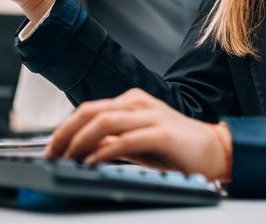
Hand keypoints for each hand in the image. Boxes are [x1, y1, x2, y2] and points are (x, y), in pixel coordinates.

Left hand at [45, 89, 230, 181]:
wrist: (214, 150)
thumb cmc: (175, 149)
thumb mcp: (136, 144)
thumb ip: (111, 143)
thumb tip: (82, 150)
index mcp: (130, 102)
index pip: (87, 110)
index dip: (64, 129)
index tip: (51, 149)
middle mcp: (137, 104)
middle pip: (90, 112)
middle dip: (65, 133)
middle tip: (51, 154)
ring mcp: (150, 115)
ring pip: (103, 121)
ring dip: (80, 141)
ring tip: (69, 159)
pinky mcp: (161, 133)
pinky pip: (126, 139)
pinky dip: (105, 151)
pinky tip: (93, 163)